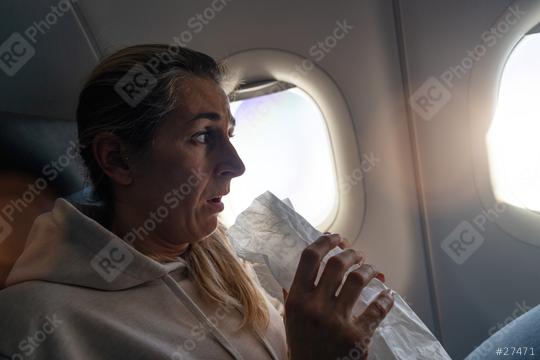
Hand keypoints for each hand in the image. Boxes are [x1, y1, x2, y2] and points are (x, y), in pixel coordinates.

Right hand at [284, 233, 393, 359]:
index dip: (325, 241)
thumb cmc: (303, 346)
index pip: (309, 258)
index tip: (336, 238)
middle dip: (351, 253)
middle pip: (337, 263)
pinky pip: (377, 308)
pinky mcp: (357, 337)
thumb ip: (293, 293)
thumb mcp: (290, 319)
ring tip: (371, 270)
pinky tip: (387, 295)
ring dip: (369, 270)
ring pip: (359, 279)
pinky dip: (385, 298)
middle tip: (357, 254)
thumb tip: (304, 265)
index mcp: (296, 299)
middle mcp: (315, 307)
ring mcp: (337, 321)